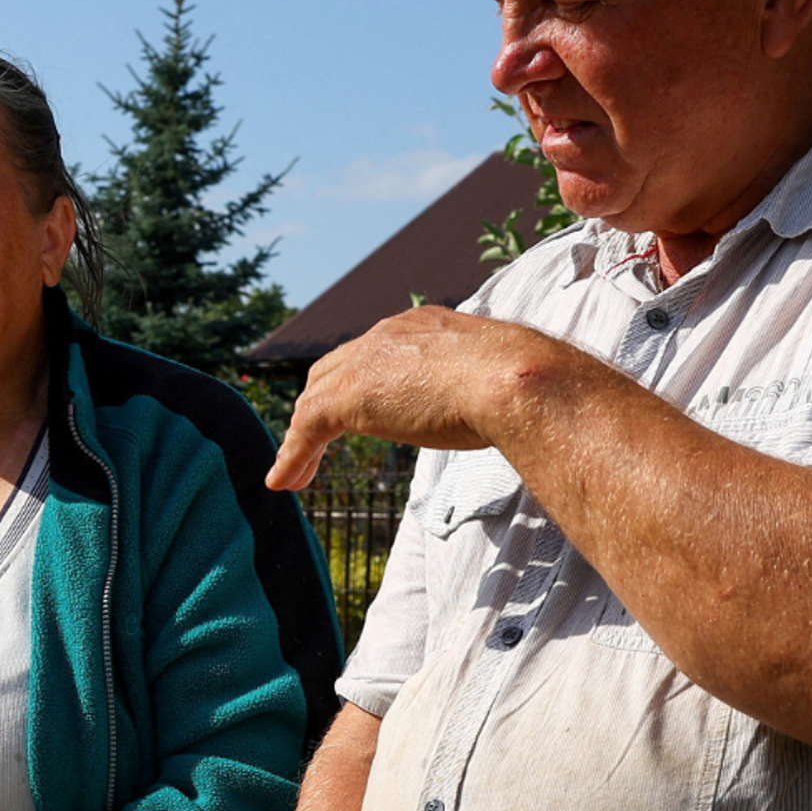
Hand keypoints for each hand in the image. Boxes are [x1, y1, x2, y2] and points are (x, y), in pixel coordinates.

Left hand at [269, 307, 574, 490]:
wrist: (516, 382)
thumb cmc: (527, 388)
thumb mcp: (502, 387)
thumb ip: (490, 394)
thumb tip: (515, 416)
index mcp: (427, 328)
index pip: (379, 351)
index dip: (364, 380)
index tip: (363, 408)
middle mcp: (391, 334)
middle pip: (335, 368)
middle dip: (321, 402)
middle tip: (314, 437)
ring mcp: (367, 362)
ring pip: (316, 398)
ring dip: (301, 437)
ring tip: (293, 474)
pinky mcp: (350, 396)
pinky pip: (307, 427)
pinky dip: (292, 455)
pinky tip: (284, 482)